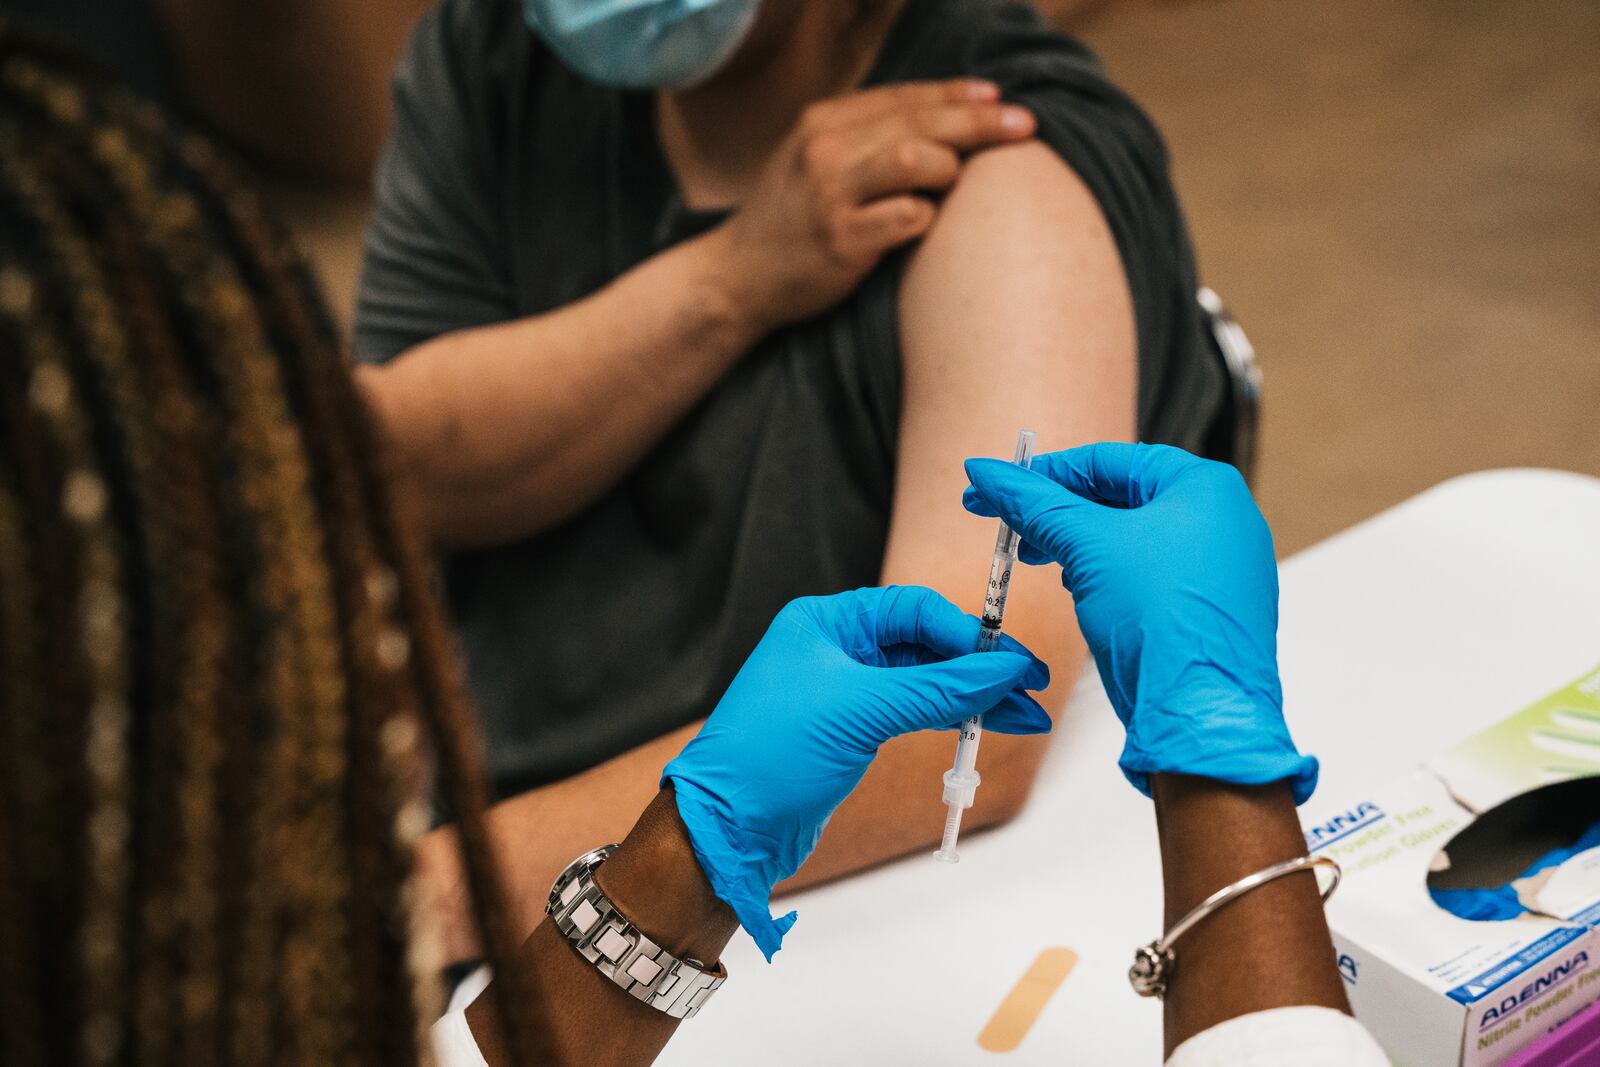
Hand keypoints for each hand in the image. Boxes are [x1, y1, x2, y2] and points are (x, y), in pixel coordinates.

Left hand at [661, 585, 1049, 958]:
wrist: (729, 828)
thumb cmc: (772, 755)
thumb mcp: (862, 711)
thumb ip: (938, 688)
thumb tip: (1002, 670)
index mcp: (827, 621)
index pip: (915, 610)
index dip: (969, 635)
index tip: (1013, 663)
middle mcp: (836, 646)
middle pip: (926, 644)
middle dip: (980, 668)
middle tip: (1032, 689)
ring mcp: (845, 689)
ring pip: (926, 681)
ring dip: (975, 698)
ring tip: (1027, 716)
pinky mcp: (853, 728)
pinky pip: (915, 712)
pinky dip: (952, 718)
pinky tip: (990, 727)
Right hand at [709, 79, 1034, 328]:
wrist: (738, 278)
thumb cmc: (790, 221)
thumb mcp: (814, 161)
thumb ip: (864, 138)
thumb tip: (944, 120)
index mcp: (822, 123)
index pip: (904, 97)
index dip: (957, 94)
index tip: (1000, 98)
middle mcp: (824, 151)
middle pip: (919, 123)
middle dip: (978, 122)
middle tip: (1024, 127)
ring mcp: (830, 197)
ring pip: (914, 160)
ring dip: (949, 169)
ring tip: (954, 186)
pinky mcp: (840, 242)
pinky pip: (908, 219)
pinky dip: (928, 218)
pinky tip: (927, 225)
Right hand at [962, 443, 1316, 801]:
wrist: (1200, 718)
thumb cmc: (1162, 625)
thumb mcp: (1086, 549)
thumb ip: (1033, 504)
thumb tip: (987, 473)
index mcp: (1206, 487)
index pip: (1110, 460)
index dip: (1045, 473)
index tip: (999, 486)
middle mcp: (1223, 521)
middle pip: (1121, 498)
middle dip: (1059, 513)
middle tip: (1010, 529)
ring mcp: (1221, 568)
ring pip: (1132, 539)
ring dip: (1079, 547)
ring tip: (1041, 562)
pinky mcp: (1209, 610)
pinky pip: (1149, 577)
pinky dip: (1108, 578)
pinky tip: (1080, 595)